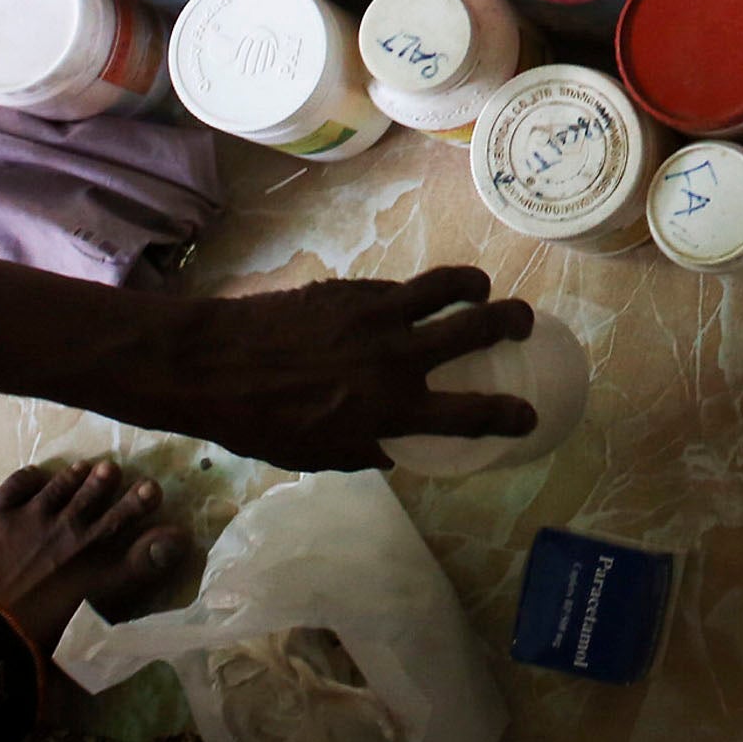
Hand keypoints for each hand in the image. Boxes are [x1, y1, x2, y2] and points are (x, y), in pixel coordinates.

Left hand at [154, 266, 538, 470]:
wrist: (213, 363)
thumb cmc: (261, 423)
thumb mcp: (317, 455)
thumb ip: (363, 451)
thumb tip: (392, 449)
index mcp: (389, 410)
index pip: (470, 414)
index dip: (510, 416)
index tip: (529, 415)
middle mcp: (395, 358)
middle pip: (476, 329)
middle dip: (512, 322)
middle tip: (523, 322)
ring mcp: (376, 316)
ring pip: (446, 286)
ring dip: (475, 285)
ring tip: (481, 290)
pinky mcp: (353, 290)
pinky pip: (399, 288)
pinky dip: (413, 295)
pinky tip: (406, 303)